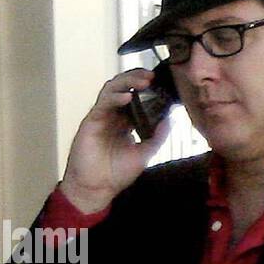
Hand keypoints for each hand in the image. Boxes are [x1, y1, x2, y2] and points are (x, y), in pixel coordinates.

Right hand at [59, 68, 172, 212]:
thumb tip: (171, 119)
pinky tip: (127, 96)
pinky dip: (114, 97)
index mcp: (126, 122)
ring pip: (112, 90)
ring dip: (127, 82)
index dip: (148, 90)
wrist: (97, 188)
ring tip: (143, 81)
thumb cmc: (117, 173)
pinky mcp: (91, 120)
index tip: (162, 84)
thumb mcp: (144, 154)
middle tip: (152, 76)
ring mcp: (102, 116)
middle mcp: (114, 116)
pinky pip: (102, 103)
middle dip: (137, 78)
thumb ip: (157, 137)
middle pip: (124, 88)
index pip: (137, 99)